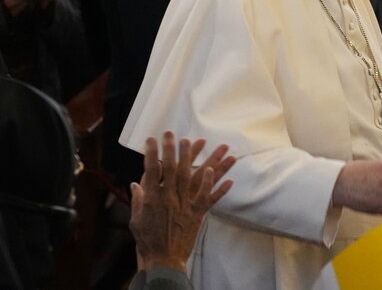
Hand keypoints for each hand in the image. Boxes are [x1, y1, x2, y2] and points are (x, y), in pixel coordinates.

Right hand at [130, 132, 234, 272]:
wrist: (162, 260)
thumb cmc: (147, 240)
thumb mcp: (136, 219)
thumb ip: (139, 199)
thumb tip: (136, 183)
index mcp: (153, 198)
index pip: (153, 170)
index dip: (153, 153)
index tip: (153, 140)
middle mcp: (171, 198)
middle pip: (176, 169)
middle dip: (177, 150)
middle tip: (178, 136)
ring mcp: (186, 205)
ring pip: (199, 179)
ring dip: (211, 161)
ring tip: (221, 147)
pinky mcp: (197, 214)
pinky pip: (210, 200)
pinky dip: (219, 189)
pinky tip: (229, 178)